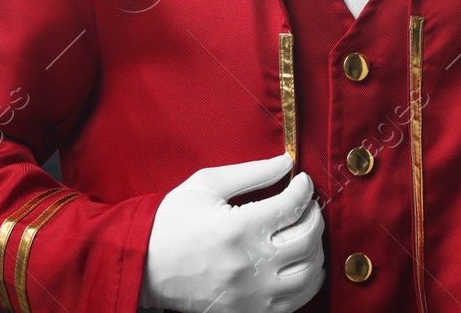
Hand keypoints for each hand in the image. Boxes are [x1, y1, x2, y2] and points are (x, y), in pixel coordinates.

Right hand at [139, 152, 325, 312]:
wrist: (145, 267)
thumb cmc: (172, 222)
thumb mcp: (206, 185)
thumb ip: (251, 172)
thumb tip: (286, 162)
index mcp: (238, 228)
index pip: (293, 205)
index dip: (304, 188)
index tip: (302, 180)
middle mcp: (250, 265)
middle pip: (307, 239)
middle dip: (314, 215)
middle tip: (307, 204)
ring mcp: (252, 294)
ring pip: (308, 273)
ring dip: (316, 249)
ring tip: (305, 231)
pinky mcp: (250, 312)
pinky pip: (295, 300)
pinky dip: (307, 280)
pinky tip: (300, 262)